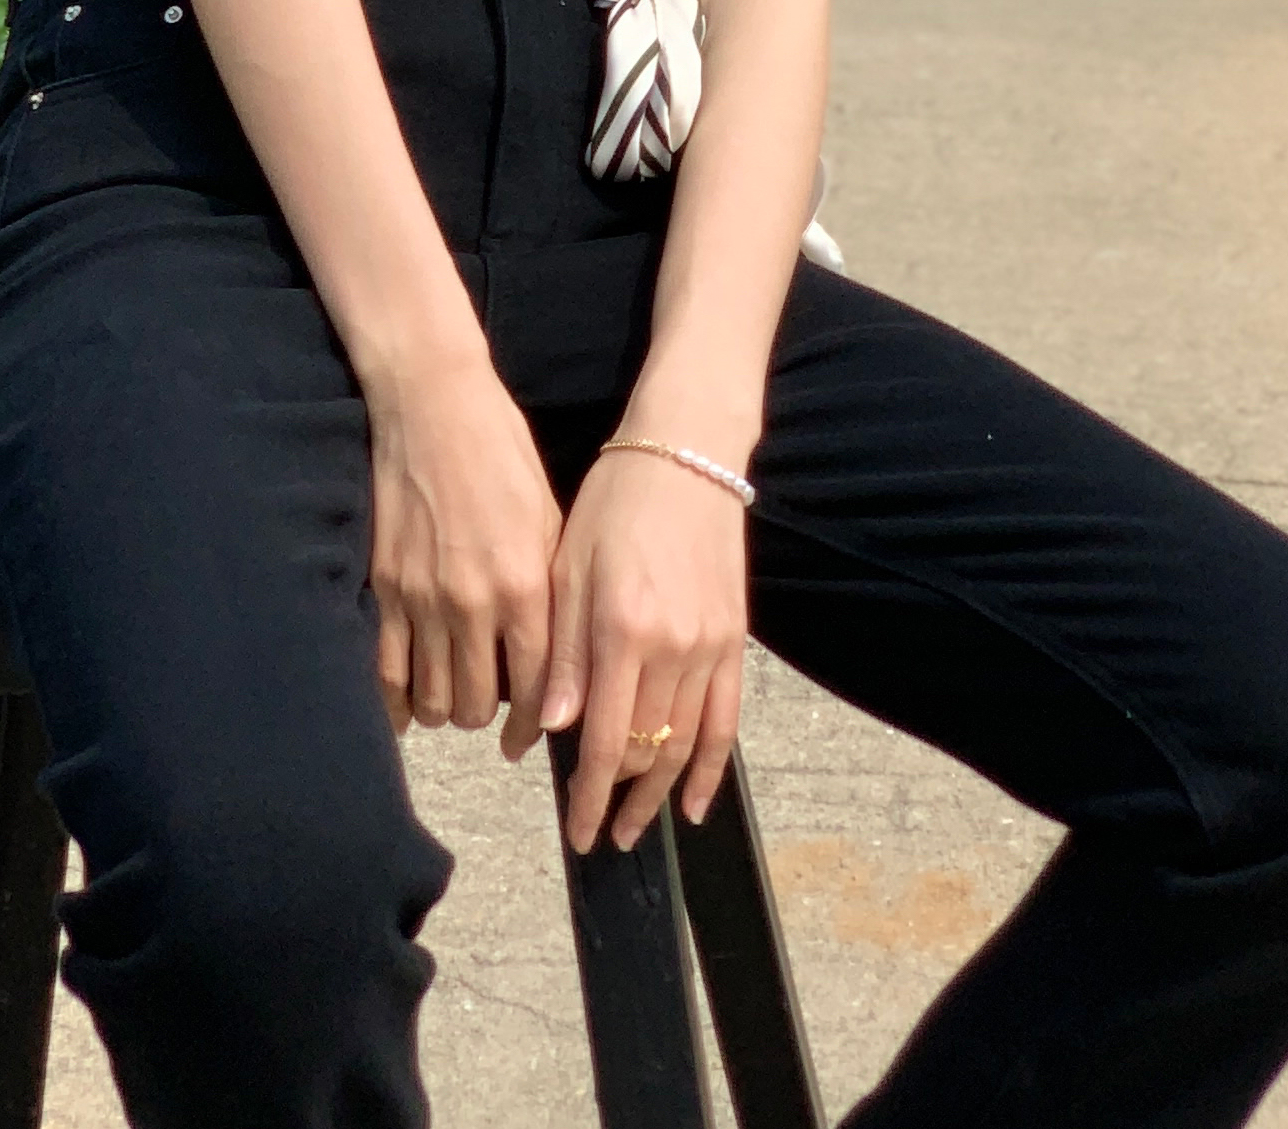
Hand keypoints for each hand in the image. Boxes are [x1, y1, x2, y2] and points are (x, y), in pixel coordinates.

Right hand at [365, 353, 563, 753]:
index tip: (530, 736)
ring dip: (444, 709)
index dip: (534, 725)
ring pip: (432, 698)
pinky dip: (397, 699)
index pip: (536, 689)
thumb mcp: (549, 518)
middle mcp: (474, 603)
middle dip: (488, 718)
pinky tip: (407, 704)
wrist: (433, 405)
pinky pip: (387, 670)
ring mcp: (423, 598)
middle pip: (478, 704)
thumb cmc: (502, 453)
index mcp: (525, 586)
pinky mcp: (385, 587)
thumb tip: (559, 654)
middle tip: (491, 710)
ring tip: (453, 699)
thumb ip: (552, 592)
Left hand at [542, 447, 749, 854]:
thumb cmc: (614, 501)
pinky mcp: (734, 640)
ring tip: (636, 828)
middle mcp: (671, 648)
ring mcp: (709, 647)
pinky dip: (711, 766)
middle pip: (645, 750)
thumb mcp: (569, 566)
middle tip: (599, 833)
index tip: (577, 831)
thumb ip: (565, 651)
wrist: (687, 455)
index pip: (604, 739)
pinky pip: (726, 720)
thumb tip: (553, 726)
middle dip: (619, 801)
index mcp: (621, 629)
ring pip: (684, 745)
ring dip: (660, 795)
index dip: (589, 795)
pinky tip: (695, 802)